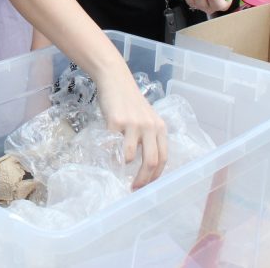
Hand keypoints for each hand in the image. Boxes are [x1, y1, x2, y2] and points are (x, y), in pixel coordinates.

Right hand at [94, 63, 166, 189]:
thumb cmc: (129, 102)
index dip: (155, 176)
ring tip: (118, 168)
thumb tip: (143, 165)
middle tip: (134, 188)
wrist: (115, 80)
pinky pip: (113, 146)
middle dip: (142, 179)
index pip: (163, 158)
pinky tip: (107, 154)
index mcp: (160, 128)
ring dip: (125, 167)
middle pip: (151, 161)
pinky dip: (109, 155)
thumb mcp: (146, 118)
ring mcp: (133, 124)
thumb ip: (148, 137)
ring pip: (132, 156)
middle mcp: (150, 127)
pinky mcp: (116, 122)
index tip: (146, 187)